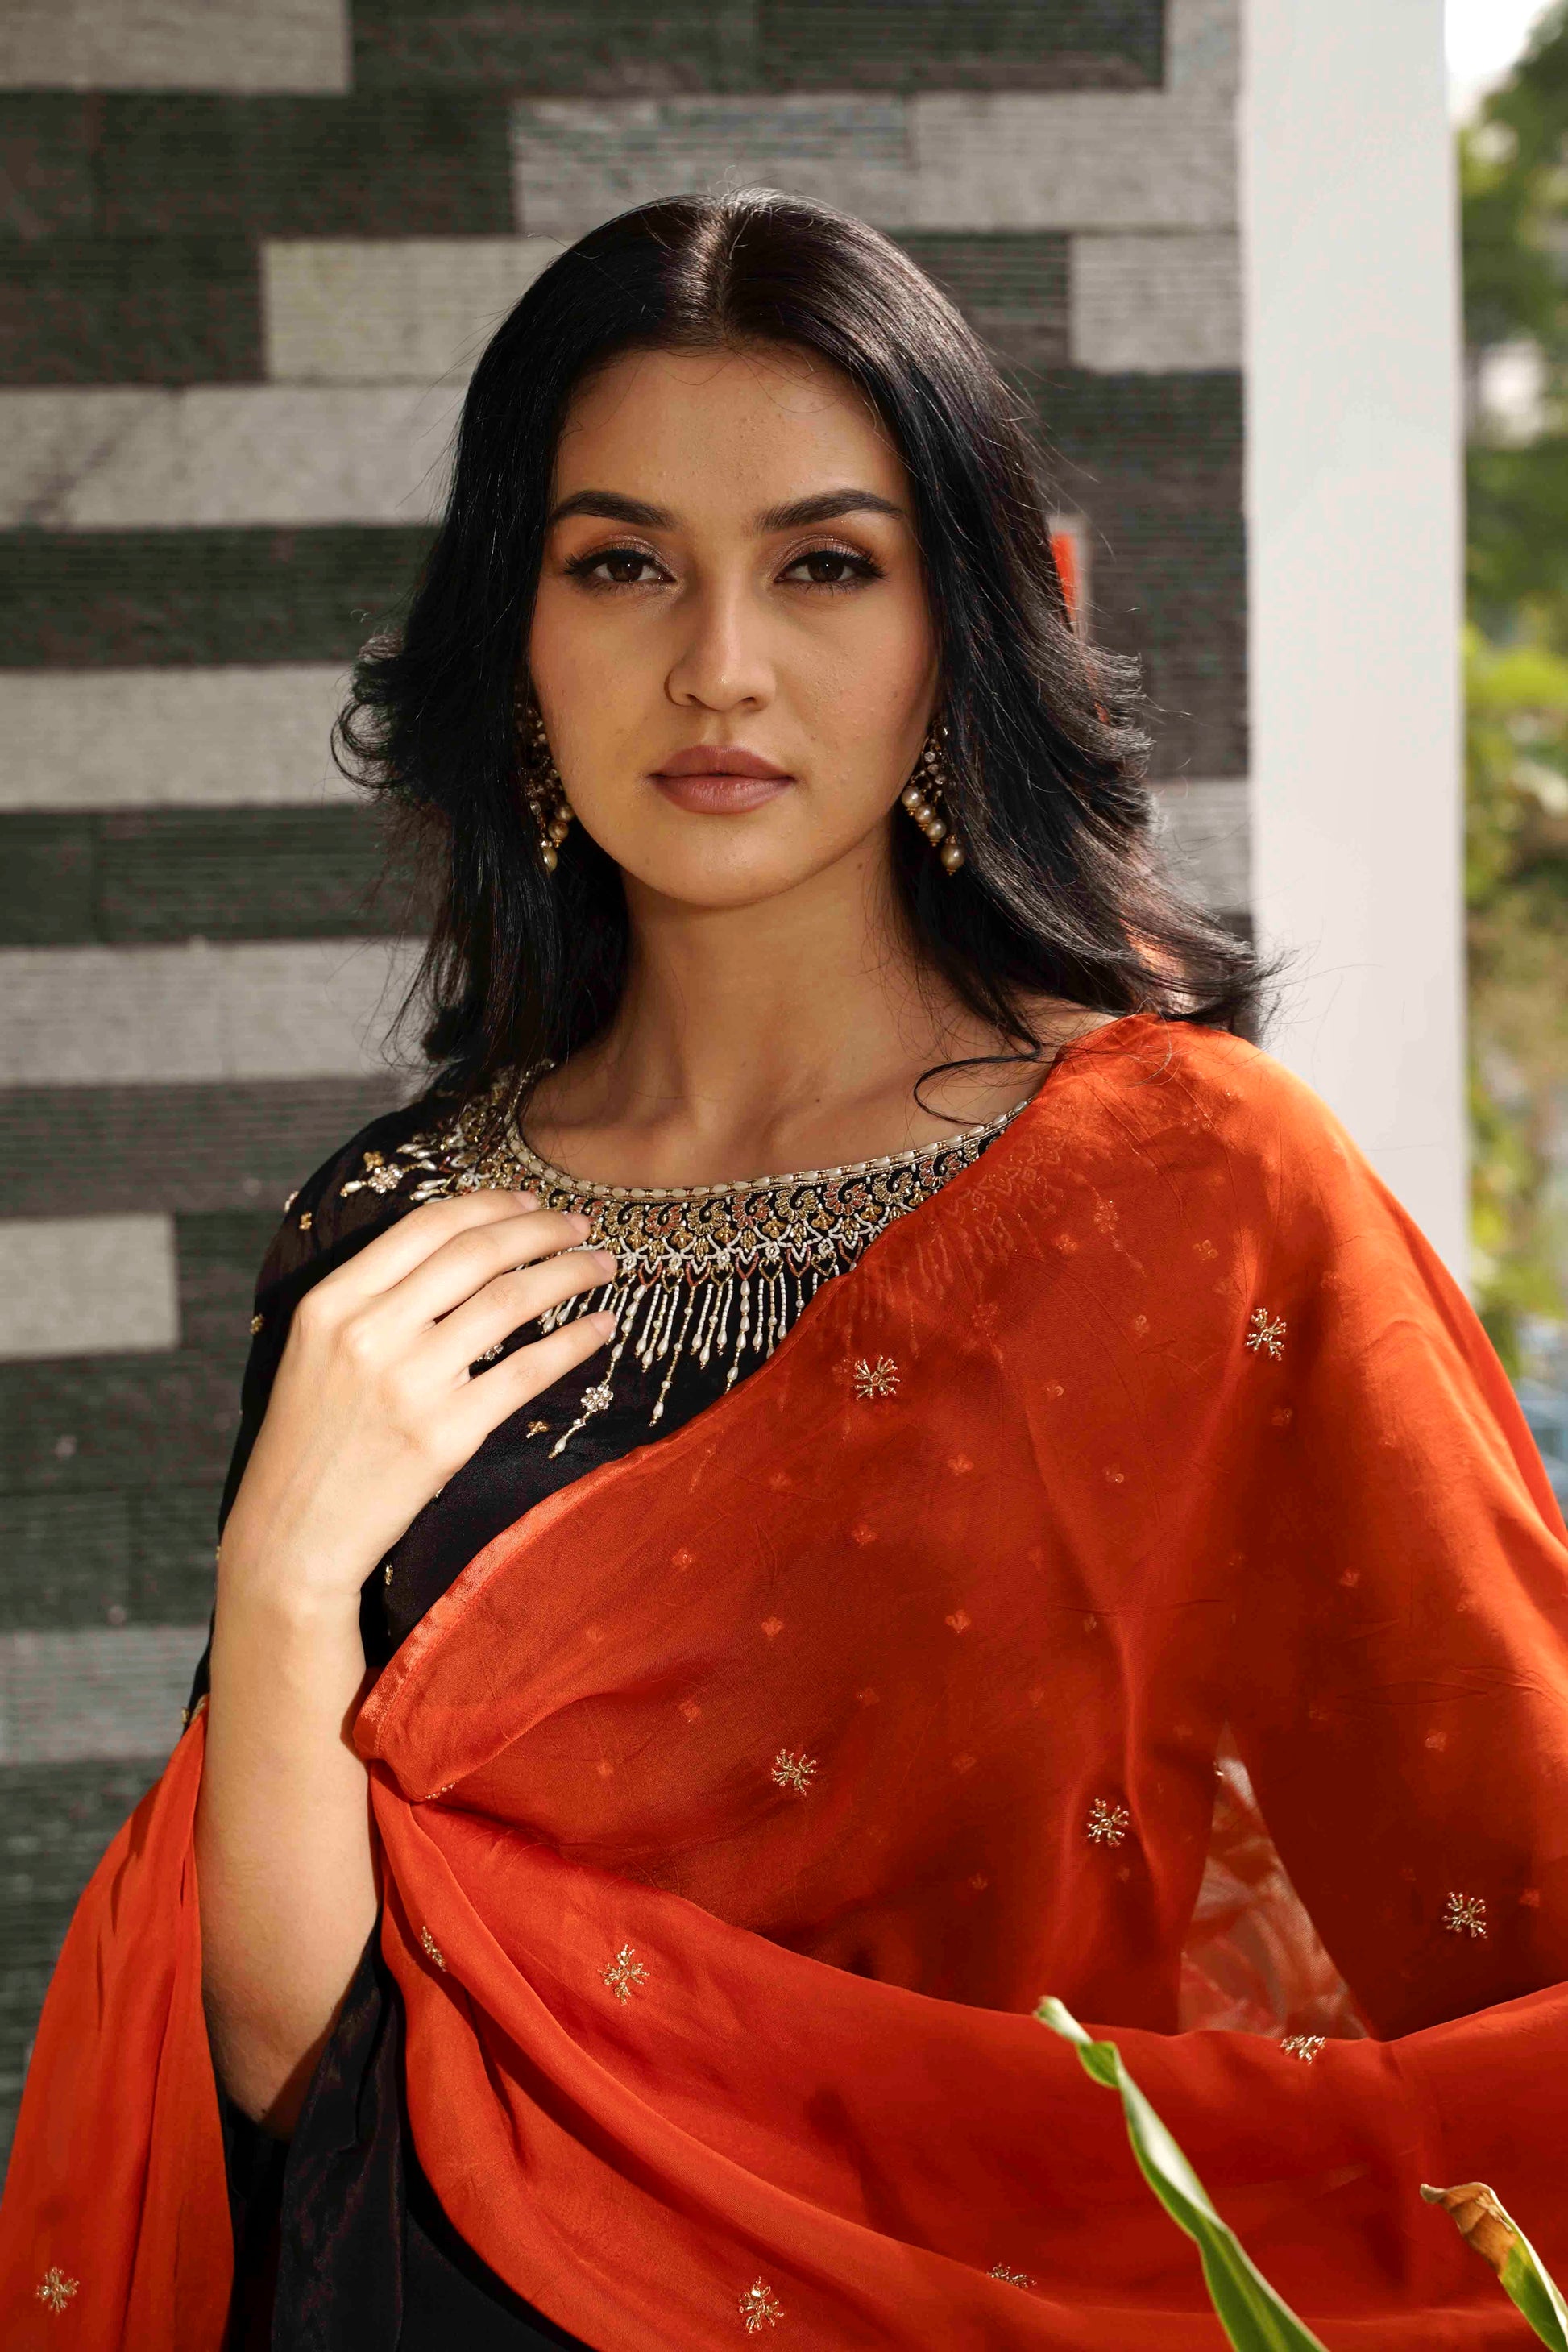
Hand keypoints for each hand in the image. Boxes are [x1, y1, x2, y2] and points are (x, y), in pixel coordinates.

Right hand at [217, 1188, 614, 1616]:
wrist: (293, 1534)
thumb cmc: (310, 1439)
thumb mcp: (316, 1348)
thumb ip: (371, 1296)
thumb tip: (456, 1245)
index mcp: (332, 1301)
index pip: (427, 1226)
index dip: (490, 1204)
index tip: (533, 1201)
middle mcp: (369, 1333)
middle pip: (477, 1253)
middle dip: (542, 1229)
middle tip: (583, 1224)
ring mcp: (409, 1384)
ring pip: (510, 1301)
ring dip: (569, 1274)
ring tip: (603, 1266)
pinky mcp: (445, 1436)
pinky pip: (527, 1373)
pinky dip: (573, 1343)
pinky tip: (600, 1328)